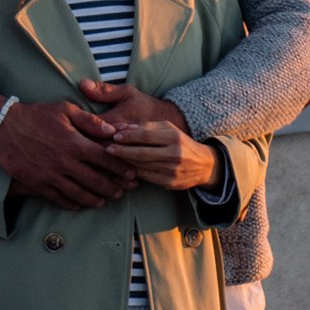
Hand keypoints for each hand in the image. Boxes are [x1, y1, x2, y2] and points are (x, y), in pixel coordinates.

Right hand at [0, 89, 134, 208]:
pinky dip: (72, 203)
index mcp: (74, 143)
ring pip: (79, 194)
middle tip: (124, 191)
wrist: (3, 127)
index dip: (121, 168)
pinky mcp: (37, 184)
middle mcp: (64, 162)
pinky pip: (59, 198)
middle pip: (95, 181)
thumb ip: (90, 121)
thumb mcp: (65, 109)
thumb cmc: (36, 115)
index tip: (132, 174)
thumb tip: (112, 130)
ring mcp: (50, 176)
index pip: (104, 159)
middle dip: (113, 187)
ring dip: (95, 199)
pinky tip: (80, 204)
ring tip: (105, 200)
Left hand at [76, 79, 220, 194]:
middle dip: (122, 151)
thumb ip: (145, 127)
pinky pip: (147, 177)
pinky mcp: (170, 183)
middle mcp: (175, 154)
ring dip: (125, 162)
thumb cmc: (179, 141)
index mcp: (174, 137)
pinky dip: (134, 172)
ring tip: (112, 158)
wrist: (203, 164)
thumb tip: (121, 127)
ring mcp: (173, 170)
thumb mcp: (167, 129)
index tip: (114, 135)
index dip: (128, 136)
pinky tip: (124, 168)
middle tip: (107, 148)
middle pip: (142, 153)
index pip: (146, 136)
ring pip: (142, 166)